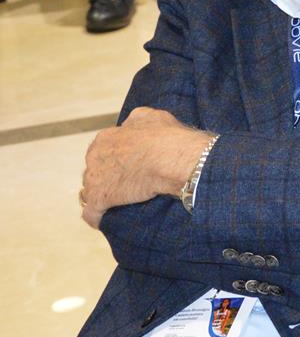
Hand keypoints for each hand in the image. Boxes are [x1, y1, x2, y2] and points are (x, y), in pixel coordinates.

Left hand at [80, 107, 212, 228]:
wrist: (172, 160)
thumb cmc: (167, 138)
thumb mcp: (152, 117)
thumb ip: (136, 120)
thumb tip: (131, 124)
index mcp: (106, 138)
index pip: (103, 150)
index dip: (116, 158)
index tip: (129, 165)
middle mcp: (94, 157)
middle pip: (95, 170)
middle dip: (107, 176)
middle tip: (128, 182)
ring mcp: (94, 179)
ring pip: (91, 190)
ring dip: (103, 196)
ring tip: (119, 202)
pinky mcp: (99, 200)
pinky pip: (91, 213)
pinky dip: (97, 217)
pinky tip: (105, 220)